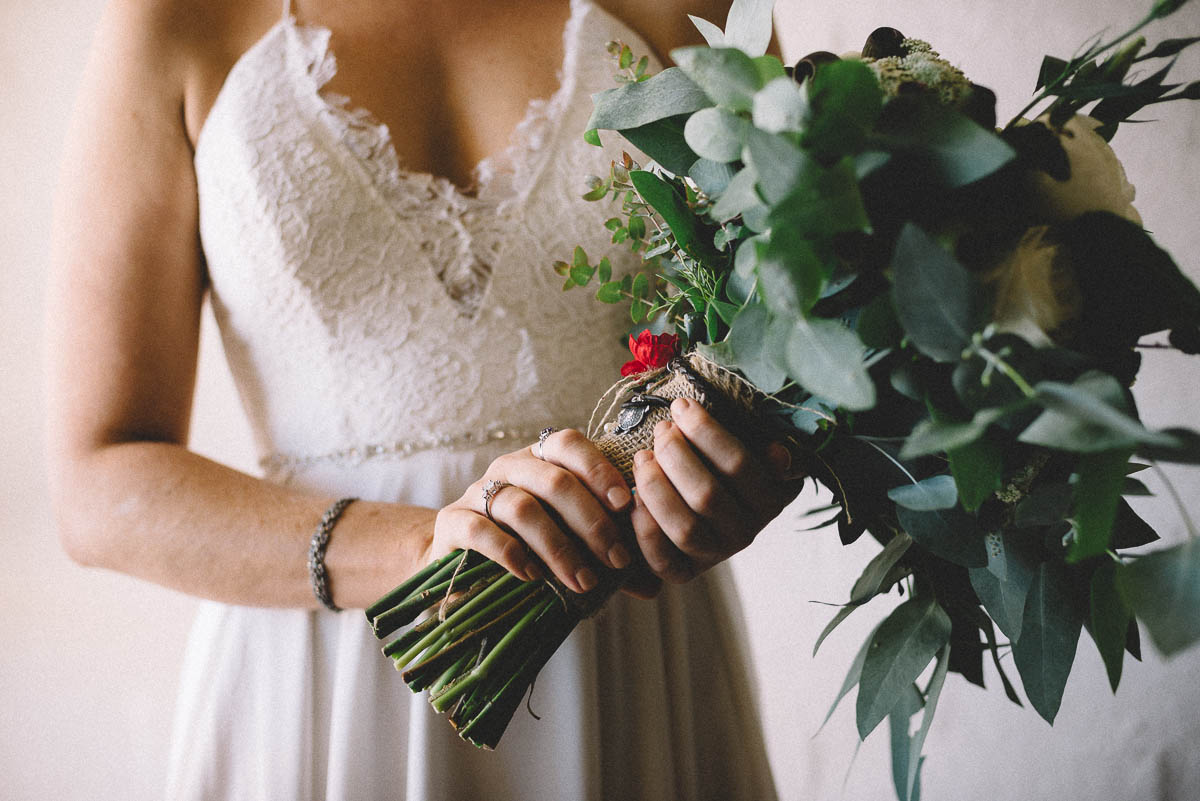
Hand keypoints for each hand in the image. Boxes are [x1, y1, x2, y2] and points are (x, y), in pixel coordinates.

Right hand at [431, 430, 634, 593]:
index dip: (600, 470)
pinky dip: (511, 553)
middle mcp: (509, 467)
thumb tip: (654, 584)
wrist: (459, 564)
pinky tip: (532, 576)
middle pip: (555, 480)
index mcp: (541, 459)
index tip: (627, 506)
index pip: (570, 444)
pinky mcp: (452, 523)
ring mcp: (477, 492)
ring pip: (523, 507)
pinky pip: (482, 529)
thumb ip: (607, 556)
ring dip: (559, 547)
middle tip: (616, 560)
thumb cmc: (526, 548)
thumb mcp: (570, 545)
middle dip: (592, 522)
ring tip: (583, 580)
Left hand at [629, 397, 797, 586]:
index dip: (705, 433)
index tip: (681, 407)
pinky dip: (645, 529)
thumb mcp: (760, 448)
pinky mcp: (685, 571)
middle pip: (707, 496)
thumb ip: (776, 450)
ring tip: (642, 457)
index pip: (738, 465)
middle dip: (676, 456)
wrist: (706, 495)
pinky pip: (664, 561)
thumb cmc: (726, 462)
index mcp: (771, 498)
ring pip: (685, 529)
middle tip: (660, 430)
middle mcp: (747, 532)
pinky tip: (633, 496)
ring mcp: (716, 555)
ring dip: (656, 489)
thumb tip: (779, 456)